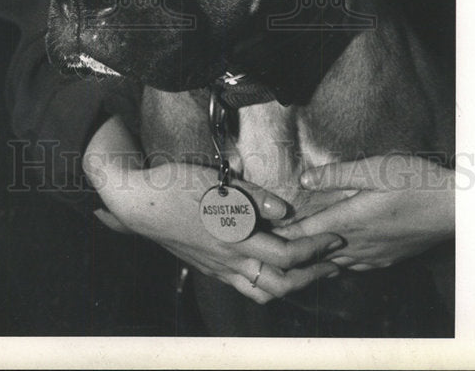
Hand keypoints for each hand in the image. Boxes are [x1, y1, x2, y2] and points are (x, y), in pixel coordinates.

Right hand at [83, 117, 343, 303]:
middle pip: (280, 284)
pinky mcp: (208, 267)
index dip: (315, 250)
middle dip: (312, 276)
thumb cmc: (177, 184)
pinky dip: (268, 282)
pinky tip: (273, 269)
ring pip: (262, 292)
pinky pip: (244, 286)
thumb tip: (286, 209)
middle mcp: (228, 260)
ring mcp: (217, 268)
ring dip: (291, 285)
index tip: (335, 240)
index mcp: (234, 238)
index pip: (287, 255)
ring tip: (310, 272)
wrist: (139, 202)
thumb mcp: (218, 181)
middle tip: (334, 264)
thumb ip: (253, 197)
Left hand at [276, 154, 454, 270]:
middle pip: (316, 255)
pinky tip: (337, 255)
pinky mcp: (387, 259)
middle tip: (272, 247)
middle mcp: (358, 244)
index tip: (262, 237)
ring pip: (334, 264)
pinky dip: (337, 262)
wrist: (454, 208)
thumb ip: (336, 174)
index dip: (282, 236)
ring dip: (314, 258)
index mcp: (350, 221)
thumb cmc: (414, 182)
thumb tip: (304, 180)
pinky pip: (354, 266)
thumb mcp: (373, 168)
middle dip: (293, 251)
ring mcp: (374, 255)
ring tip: (296, 253)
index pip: (305, 234)